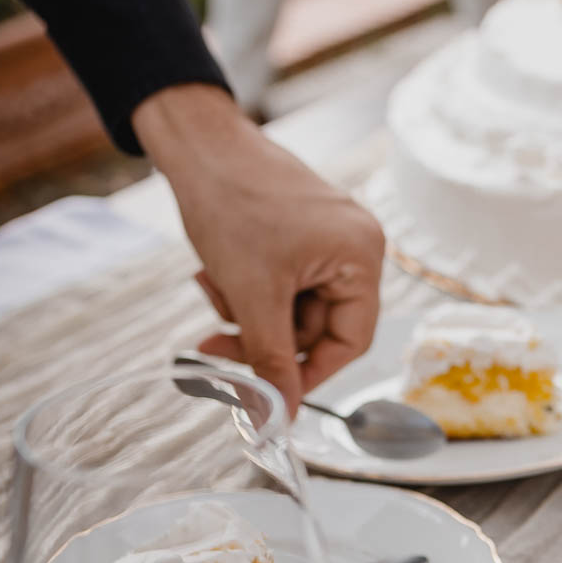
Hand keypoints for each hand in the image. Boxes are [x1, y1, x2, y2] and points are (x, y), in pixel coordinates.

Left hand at [132, 85, 384, 415]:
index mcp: (362, 257)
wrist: (200, 145)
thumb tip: (279, 417)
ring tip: (210, 289)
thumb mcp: (252, 295)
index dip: (308, 373)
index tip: (269, 393)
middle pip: (316, 327)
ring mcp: (328, 238)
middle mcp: (355, 246)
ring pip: (292, 309)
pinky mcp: (301, 233)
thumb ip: (271, 361)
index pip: (350, 340)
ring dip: (247, 313)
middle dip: (263, 337)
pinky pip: (281, 284)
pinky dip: (248, 290)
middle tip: (214, 344)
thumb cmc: (233, 203)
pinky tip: (214, 275)